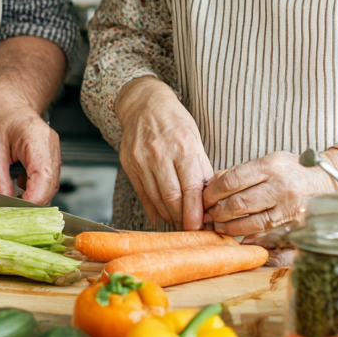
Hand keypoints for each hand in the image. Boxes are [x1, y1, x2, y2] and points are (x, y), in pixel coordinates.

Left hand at [0, 88, 61, 203]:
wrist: (8, 99)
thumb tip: (2, 202)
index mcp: (36, 139)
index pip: (43, 178)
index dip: (32, 200)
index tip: (16, 212)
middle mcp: (50, 145)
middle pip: (50, 184)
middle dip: (33, 202)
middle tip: (12, 211)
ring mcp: (53, 150)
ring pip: (51, 183)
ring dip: (34, 195)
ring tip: (13, 197)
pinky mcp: (50, 154)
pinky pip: (48, 177)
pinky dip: (35, 186)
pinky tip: (19, 184)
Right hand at [115, 76, 213, 229]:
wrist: (144, 103)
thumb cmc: (174, 121)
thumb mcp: (195, 139)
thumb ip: (201, 169)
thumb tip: (209, 200)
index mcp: (183, 145)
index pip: (191, 187)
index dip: (195, 212)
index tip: (199, 228)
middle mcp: (160, 152)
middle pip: (172, 197)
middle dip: (182, 219)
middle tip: (190, 232)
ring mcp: (141, 158)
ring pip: (156, 198)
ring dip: (168, 217)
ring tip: (178, 227)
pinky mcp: (128, 163)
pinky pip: (142, 193)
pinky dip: (153, 209)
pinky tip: (161, 218)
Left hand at [202, 151, 336, 235]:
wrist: (327, 181)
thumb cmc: (293, 170)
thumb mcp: (269, 161)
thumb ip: (243, 172)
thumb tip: (215, 182)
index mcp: (270, 165)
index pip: (232, 180)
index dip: (213, 192)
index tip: (204, 197)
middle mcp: (279, 186)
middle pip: (238, 203)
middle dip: (217, 211)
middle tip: (207, 214)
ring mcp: (288, 206)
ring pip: (250, 221)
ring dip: (229, 226)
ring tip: (218, 225)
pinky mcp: (294, 223)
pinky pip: (266, 233)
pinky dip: (248, 235)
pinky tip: (238, 236)